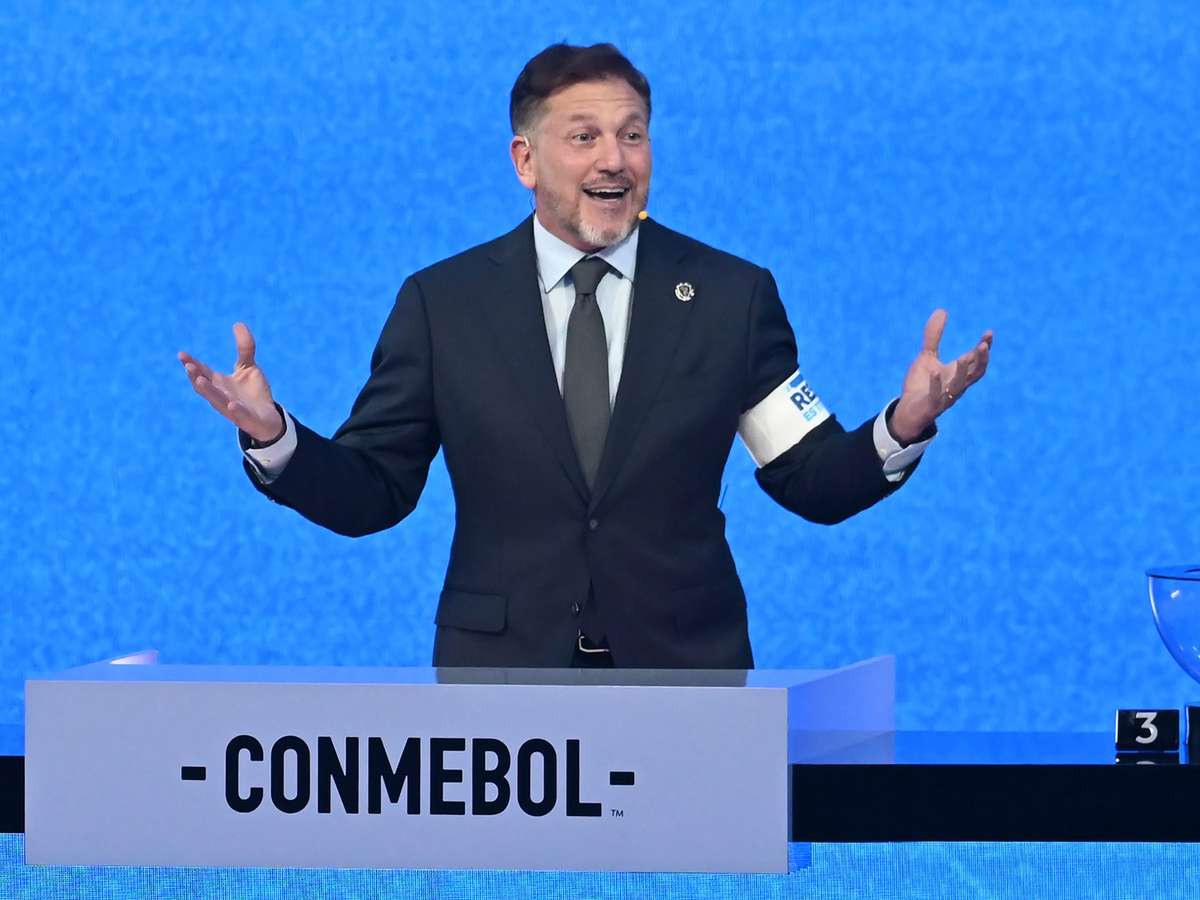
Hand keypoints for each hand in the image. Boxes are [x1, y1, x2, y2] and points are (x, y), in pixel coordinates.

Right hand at [179, 323, 283, 442]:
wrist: (268, 419)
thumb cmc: (253, 394)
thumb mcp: (249, 368)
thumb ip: (245, 348)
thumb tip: (238, 323)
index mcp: (219, 384)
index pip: (202, 372)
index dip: (192, 364)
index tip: (182, 354)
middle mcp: (222, 396)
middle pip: (205, 387)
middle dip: (195, 376)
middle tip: (188, 366)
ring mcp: (232, 409)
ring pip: (217, 401)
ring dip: (208, 391)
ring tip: (199, 380)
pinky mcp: (247, 420)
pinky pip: (240, 416)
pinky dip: (235, 411)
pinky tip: (232, 405)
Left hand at [890, 310, 992, 443]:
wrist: (907, 410)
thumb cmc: (921, 383)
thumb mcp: (927, 356)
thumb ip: (933, 336)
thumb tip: (942, 310)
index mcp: (958, 373)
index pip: (976, 360)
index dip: (984, 347)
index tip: (989, 332)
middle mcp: (956, 385)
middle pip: (975, 373)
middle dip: (981, 360)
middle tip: (984, 345)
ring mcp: (945, 397)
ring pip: (960, 386)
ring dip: (963, 373)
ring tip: (964, 357)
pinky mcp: (931, 405)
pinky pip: (936, 396)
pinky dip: (937, 385)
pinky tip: (935, 372)